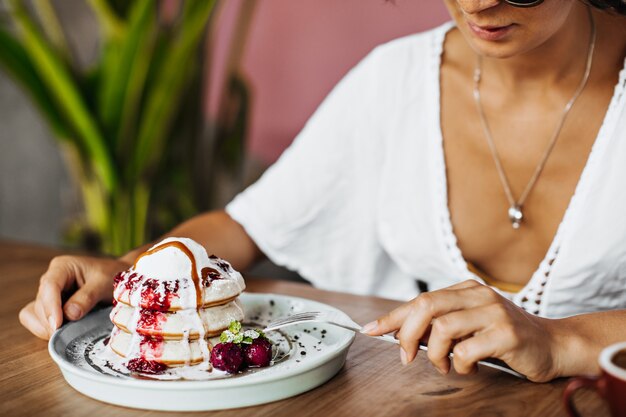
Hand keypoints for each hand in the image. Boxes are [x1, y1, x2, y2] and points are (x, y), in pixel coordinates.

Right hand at [19, 255, 128, 339]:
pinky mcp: (51, 307)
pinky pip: (37, 320)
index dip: (51, 307)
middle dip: (50, 320)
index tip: (57, 325)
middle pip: (40, 302)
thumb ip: (87, 297)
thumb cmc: (113, 276)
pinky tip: (61, 333)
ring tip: (65, 334)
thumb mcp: (104, 283)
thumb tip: (69, 314)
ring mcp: (49, 294)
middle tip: (66, 335)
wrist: (120, 278)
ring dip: (46, 326)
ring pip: (34, 313)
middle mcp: (51, 279)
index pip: (49, 286)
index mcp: (62, 267)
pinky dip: (45, 329)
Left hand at [363, 280, 561, 381]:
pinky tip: (469, 368)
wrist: (553, 344)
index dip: (392, 317)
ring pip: (442, 328)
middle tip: (405, 356)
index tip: (371, 330)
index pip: (420, 300)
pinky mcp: (507, 334)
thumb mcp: (470, 324)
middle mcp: (478, 295)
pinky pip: (466, 351)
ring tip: (445, 365)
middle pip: (426, 307)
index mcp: (466, 290)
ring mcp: (494, 313)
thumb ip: (441, 324)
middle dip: (406, 334)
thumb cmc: (505, 337)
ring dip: (434, 355)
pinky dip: (460, 365)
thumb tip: (402, 336)